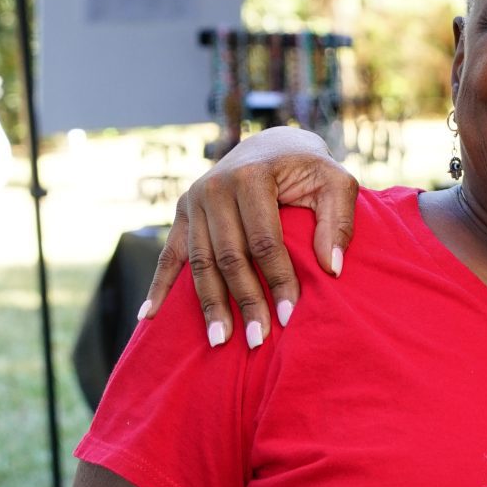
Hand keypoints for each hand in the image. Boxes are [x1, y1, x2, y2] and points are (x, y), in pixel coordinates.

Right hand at [140, 128, 358, 347]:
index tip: (290, 316)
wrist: (272, 145)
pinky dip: (158, 287)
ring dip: (209, 304)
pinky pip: (169, 255)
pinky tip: (149, 317)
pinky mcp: (182, 214)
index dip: (278, 280)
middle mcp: (214, 187)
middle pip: (229, 256)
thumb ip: (338, 222)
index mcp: (251, 176)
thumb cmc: (310, 170)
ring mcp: (193, 201)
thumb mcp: (336, 182)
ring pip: (200, 262)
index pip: (264, 240)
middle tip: (257, 340)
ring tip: (221, 340)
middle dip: (245, 300)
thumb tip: (332, 268)